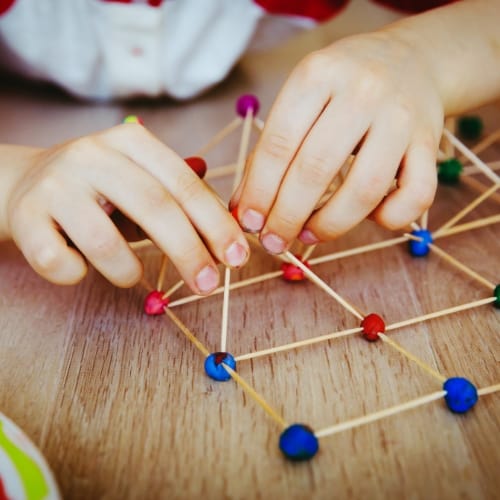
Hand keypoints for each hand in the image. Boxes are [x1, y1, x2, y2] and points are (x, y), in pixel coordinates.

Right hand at [5, 123, 248, 291]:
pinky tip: (80, 267)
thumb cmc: (98, 190)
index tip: (238, 256)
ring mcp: (55, 184)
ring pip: (105, 241)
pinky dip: (77, 275)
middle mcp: (92, 155)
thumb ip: (183, 196)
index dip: (215, 223)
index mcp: (130, 142)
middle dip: (190, 252)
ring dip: (128, 271)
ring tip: (130, 276)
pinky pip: (60, 262)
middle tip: (209, 286)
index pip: (183, 184)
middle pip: (154, 207)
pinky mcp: (24, 217)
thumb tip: (232, 225)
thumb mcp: (142, 180)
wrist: (23, 183)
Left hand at [231, 30, 443, 252]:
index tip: (249, 223)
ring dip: (330, 226)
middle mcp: (362, 91)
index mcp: (318, 74)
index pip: (278, 144)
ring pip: (365, 190)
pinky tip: (369, 217)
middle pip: (316, 169)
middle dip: (286, 217)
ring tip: (308, 236)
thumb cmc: (343, 89)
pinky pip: (415, 195)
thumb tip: (243, 210)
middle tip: (273, 242)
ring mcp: (401, 117)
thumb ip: (270, 151)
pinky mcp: (430, 142)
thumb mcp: (301, 100)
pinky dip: (389, 218)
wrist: (411, 61)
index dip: (259, 192)